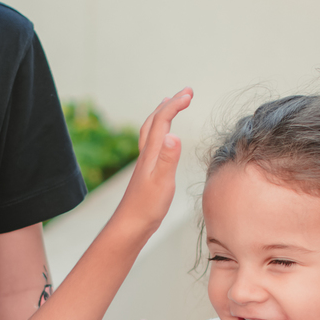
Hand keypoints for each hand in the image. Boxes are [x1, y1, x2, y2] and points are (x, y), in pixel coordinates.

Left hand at [113, 88, 192, 231]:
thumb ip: (167, 158)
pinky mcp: (146, 172)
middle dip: (170, 104)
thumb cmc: (147, 207)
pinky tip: (162, 141)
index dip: (175, 105)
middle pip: (155, 121)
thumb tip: (173, 135)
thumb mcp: (162, 182)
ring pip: (151, 131)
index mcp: (151, 153)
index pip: (163, 121)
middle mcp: (146, 154)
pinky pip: (151, 144)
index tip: (189, 94)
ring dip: (161, 115)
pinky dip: (158, 133)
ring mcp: (145, 163)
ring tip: (170, 106)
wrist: (130, 225)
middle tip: (185, 93)